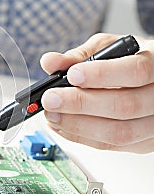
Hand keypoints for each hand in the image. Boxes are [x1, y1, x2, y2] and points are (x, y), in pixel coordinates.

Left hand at [40, 33, 153, 153]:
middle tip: (50, 99)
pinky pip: (112, 146)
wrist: (149, 79)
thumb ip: (78, 55)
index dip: (101, 75)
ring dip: (78, 125)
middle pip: (125, 106)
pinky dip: (81, 137)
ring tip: (52, 114)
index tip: (71, 75)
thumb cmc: (127, 59)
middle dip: (80, 104)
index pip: (135, 71)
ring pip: (119, 132)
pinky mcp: (144, 143)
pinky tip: (61, 126)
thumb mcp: (106, 48)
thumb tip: (50, 62)